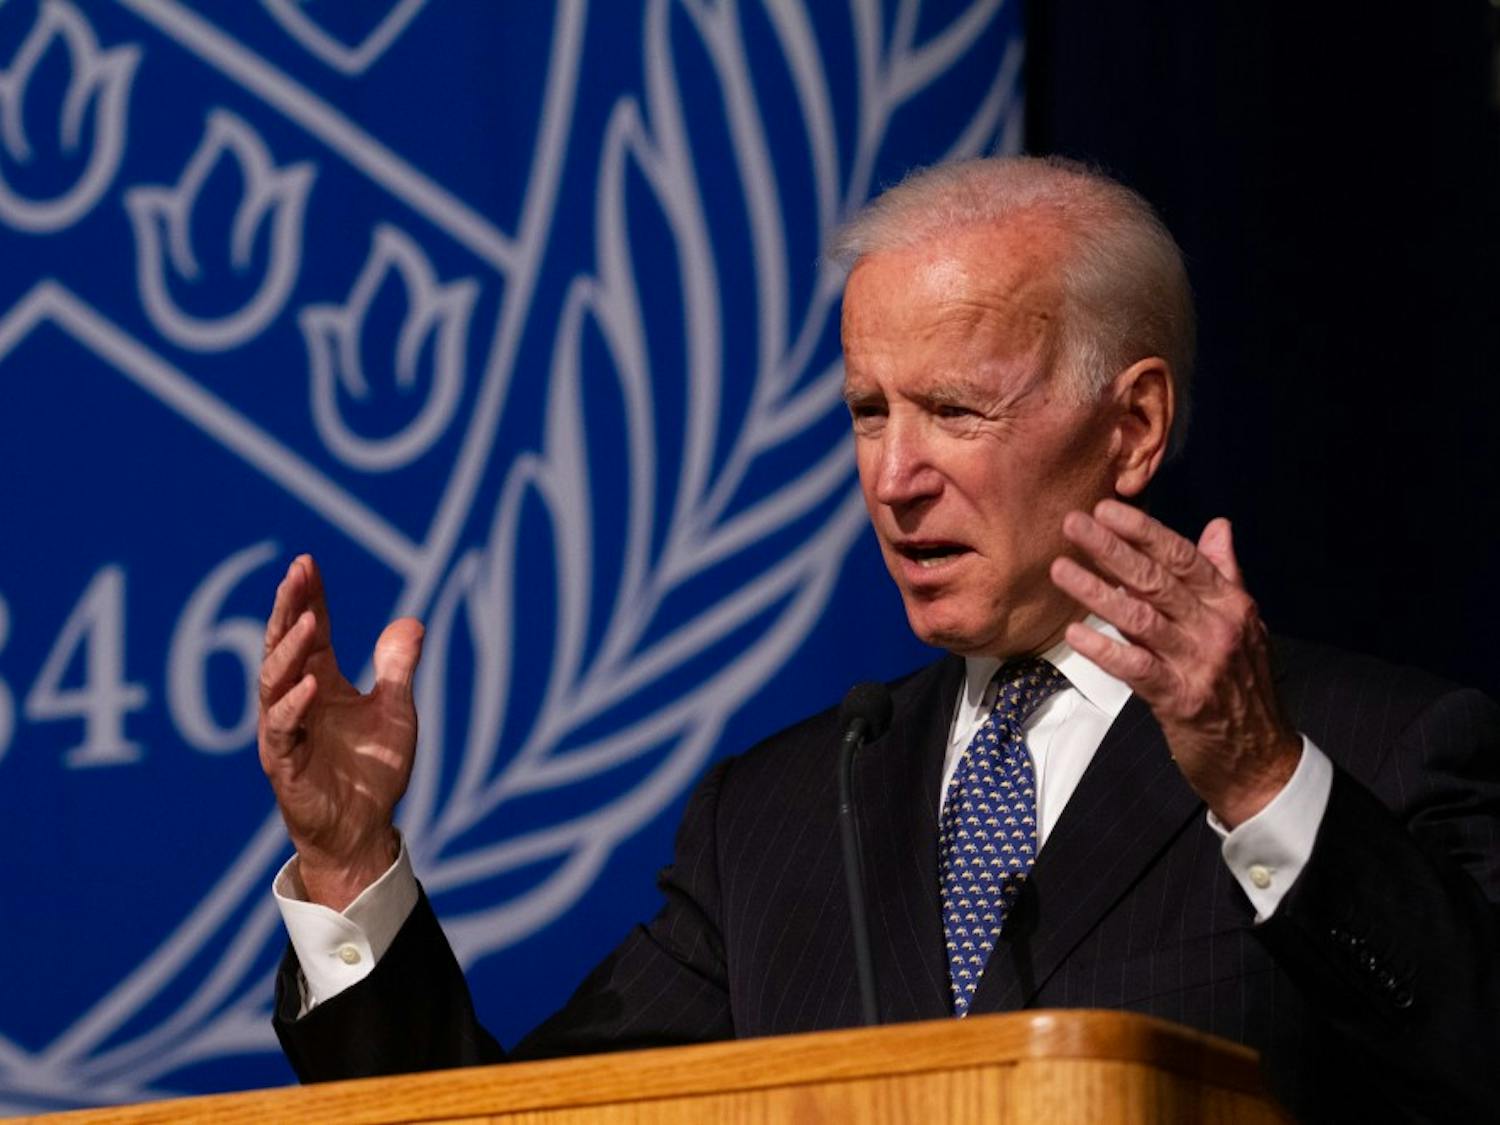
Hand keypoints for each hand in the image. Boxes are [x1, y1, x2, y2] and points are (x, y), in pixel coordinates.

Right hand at [258, 555, 423, 909]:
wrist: (363, 830)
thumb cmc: (371, 771)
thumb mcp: (395, 710)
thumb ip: (397, 668)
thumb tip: (411, 621)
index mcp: (318, 683)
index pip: (309, 631)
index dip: (309, 598)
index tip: (308, 562)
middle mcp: (296, 701)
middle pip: (283, 646)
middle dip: (288, 608)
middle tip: (296, 574)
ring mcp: (285, 731)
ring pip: (274, 682)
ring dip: (289, 651)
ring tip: (306, 621)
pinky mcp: (284, 765)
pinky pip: (282, 731)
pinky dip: (294, 707)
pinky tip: (311, 684)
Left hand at [1049, 500, 1301, 827]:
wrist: (1260, 757)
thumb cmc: (1242, 686)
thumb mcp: (1243, 624)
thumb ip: (1224, 574)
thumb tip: (1219, 526)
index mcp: (1230, 604)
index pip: (1182, 556)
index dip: (1143, 531)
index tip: (1107, 509)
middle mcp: (1217, 627)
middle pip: (1156, 579)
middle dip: (1111, 548)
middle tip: (1073, 524)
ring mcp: (1199, 663)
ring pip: (1140, 618)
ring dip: (1096, 592)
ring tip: (1061, 570)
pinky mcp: (1180, 699)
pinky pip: (1135, 667)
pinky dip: (1104, 649)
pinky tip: (1075, 634)